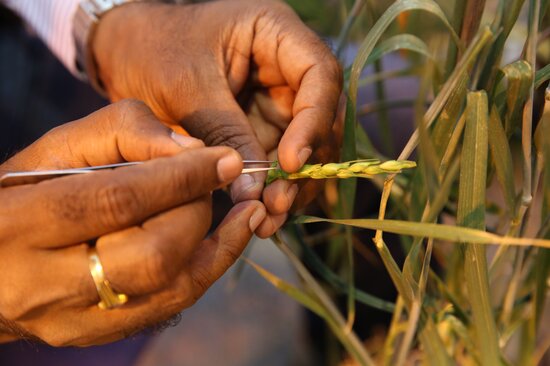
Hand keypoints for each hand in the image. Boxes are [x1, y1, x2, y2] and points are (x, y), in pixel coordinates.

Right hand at [0, 100, 265, 345]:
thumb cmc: (25, 192)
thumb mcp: (58, 147)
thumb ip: (122, 132)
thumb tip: (191, 149)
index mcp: (21, 224)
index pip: (118, 200)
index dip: (182, 178)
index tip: (227, 159)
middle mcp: (45, 284)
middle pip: (151, 254)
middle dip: (197, 212)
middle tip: (218, 183)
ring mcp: (73, 320)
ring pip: (168, 291)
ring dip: (219, 246)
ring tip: (247, 212)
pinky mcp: (96, 334)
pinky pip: (168, 307)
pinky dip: (206, 269)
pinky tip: (227, 239)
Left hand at [92, 0, 341, 236]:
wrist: (123, 56)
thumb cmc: (152, 49)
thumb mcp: (187, 86)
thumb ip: (224, 132)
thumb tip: (253, 192)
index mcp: (275, 34)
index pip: (320, 75)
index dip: (315, 120)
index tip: (291, 162)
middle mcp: (284, 70)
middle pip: (320, 118)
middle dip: (304, 165)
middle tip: (278, 203)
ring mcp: (275, 103)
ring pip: (304, 149)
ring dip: (291, 186)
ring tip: (268, 218)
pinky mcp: (260, 131)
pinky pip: (276, 164)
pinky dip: (271, 189)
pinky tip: (259, 214)